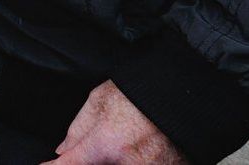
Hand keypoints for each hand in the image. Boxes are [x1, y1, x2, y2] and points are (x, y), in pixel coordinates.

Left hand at [46, 81, 186, 163]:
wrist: (185, 93)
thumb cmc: (142, 91)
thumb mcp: (100, 100)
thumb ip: (78, 129)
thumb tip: (63, 150)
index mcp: (108, 144)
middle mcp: (131, 164)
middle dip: (92, 159)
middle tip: (103, 140)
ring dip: (114, 158)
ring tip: (126, 138)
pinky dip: (136, 159)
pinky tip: (138, 147)